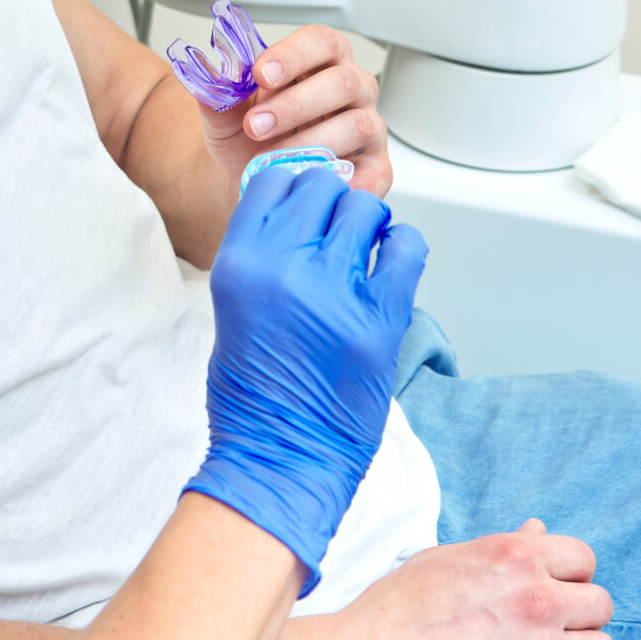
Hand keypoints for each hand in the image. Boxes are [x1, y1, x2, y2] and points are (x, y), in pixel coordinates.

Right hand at [188, 168, 428, 581]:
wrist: (280, 458)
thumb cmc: (253, 395)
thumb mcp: (233, 309)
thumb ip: (261, 257)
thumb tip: (298, 214)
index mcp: (238, 263)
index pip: (274, 181)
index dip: (295, 186)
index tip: (307, 203)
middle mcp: (284, 267)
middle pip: (322, 189)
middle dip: (334, 205)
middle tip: (338, 233)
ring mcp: (334, 291)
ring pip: (366, 209)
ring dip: (369, 224)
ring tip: (364, 253)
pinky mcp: (381, 318)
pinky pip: (407, 247)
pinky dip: (403, 248)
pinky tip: (390, 268)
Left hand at [199, 23, 393, 197]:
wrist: (257, 178)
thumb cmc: (251, 137)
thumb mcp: (226, 116)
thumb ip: (219, 95)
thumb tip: (206, 78)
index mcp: (321, 61)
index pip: (320, 41)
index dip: (293, 54)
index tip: (260, 73)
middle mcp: (352, 88)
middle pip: (342, 82)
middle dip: (295, 104)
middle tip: (257, 125)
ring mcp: (368, 127)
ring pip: (358, 124)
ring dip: (312, 141)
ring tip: (273, 158)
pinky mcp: (376, 167)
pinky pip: (377, 172)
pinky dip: (353, 181)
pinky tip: (322, 183)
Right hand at [202, 519, 617, 639]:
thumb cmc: (392, 615)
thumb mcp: (442, 563)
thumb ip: (499, 549)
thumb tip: (539, 530)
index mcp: (514, 556)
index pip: (583, 559)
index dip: (565, 579)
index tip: (544, 596)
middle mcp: (537, 599)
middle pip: (599, 606)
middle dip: (574, 619)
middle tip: (540, 635)